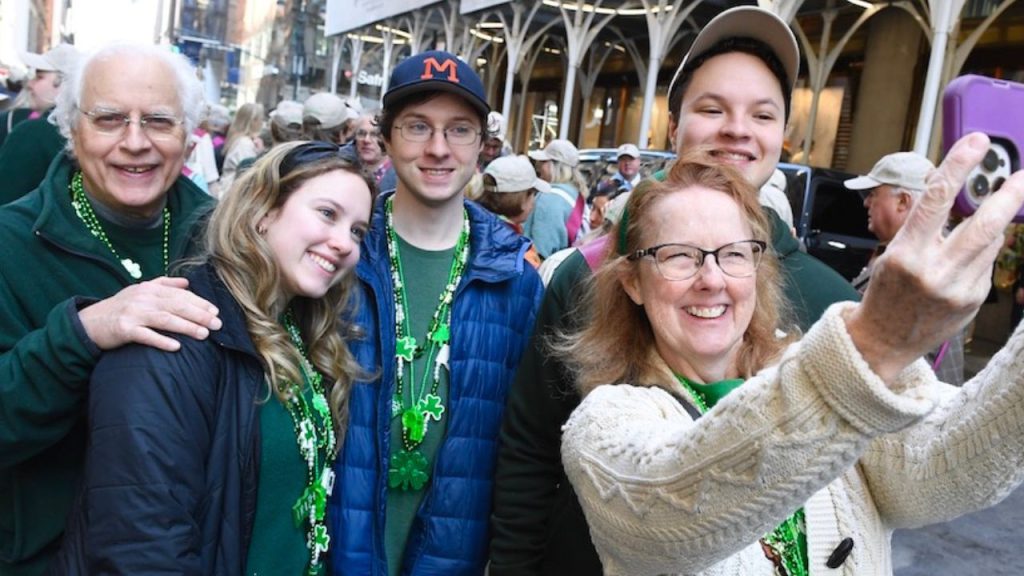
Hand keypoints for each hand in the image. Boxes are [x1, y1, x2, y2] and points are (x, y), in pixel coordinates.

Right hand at [79, 277, 221, 351]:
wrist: (89, 322)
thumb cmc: (120, 307)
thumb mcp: (140, 291)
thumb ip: (164, 284)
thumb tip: (187, 282)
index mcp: (149, 288)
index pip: (180, 295)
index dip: (199, 303)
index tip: (216, 311)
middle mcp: (143, 298)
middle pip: (176, 306)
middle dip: (199, 314)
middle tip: (217, 324)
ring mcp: (133, 313)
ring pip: (165, 319)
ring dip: (186, 327)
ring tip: (204, 335)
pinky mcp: (123, 330)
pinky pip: (145, 336)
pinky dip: (161, 340)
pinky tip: (176, 347)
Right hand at [845, 133, 1023, 382]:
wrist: (883, 342)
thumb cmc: (885, 294)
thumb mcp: (892, 255)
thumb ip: (923, 228)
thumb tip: (957, 198)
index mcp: (906, 254)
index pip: (936, 200)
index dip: (959, 166)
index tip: (977, 142)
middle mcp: (934, 271)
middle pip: (983, 225)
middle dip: (1008, 196)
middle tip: (1021, 175)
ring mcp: (958, 288)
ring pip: (991, 242)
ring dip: (997, 221)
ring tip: (1000, 207)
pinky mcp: (973, 301)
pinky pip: (988, 263)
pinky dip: (984, 251)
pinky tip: (969, 255)